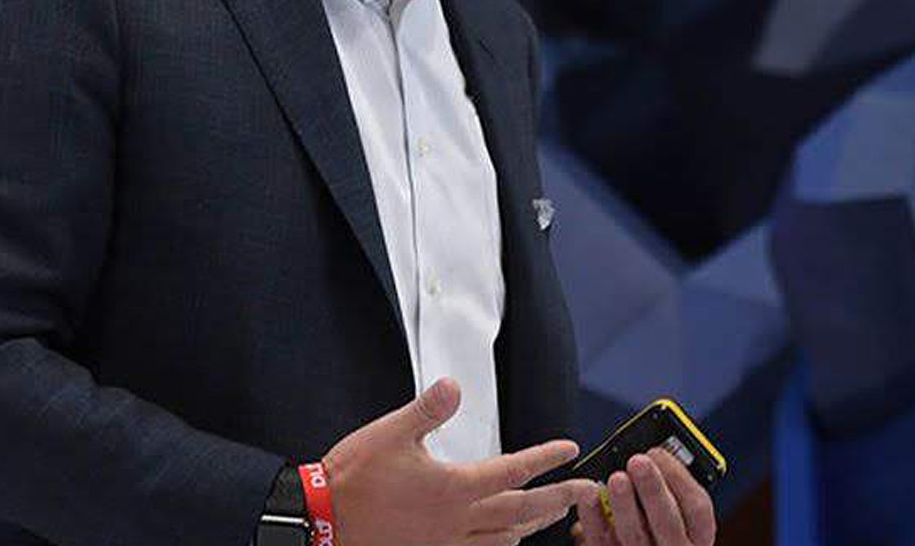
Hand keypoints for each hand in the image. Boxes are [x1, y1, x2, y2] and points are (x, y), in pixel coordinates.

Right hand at [322, 375, 597, 545]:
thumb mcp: (392, 431)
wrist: (327, 522)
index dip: (545, 460)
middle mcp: (457, 521)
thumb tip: (455, 385)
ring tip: (552, 515)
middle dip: (558, 500)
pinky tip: (505, 543)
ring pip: (504, 542)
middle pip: (521, 513)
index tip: (571, 450)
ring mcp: (446, 545)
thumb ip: (428, 409)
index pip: (512, 471)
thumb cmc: (357, 476)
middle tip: (588, 492)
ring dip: (533, 526)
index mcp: (453, 487)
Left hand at [572, 448, 714, 545]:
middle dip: (653, 490)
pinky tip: (590, 495)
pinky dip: (594, 518)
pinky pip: (602, 542)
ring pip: (635, 535)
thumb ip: (672, 490)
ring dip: (624, 505)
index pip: (698, 509)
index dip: (679, 477)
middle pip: (668, 524)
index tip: (658, 452)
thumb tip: (651, 455)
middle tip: (637, 462)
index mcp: (695, 535)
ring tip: (616, 478)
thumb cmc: (659, 528)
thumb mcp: (680, 512)